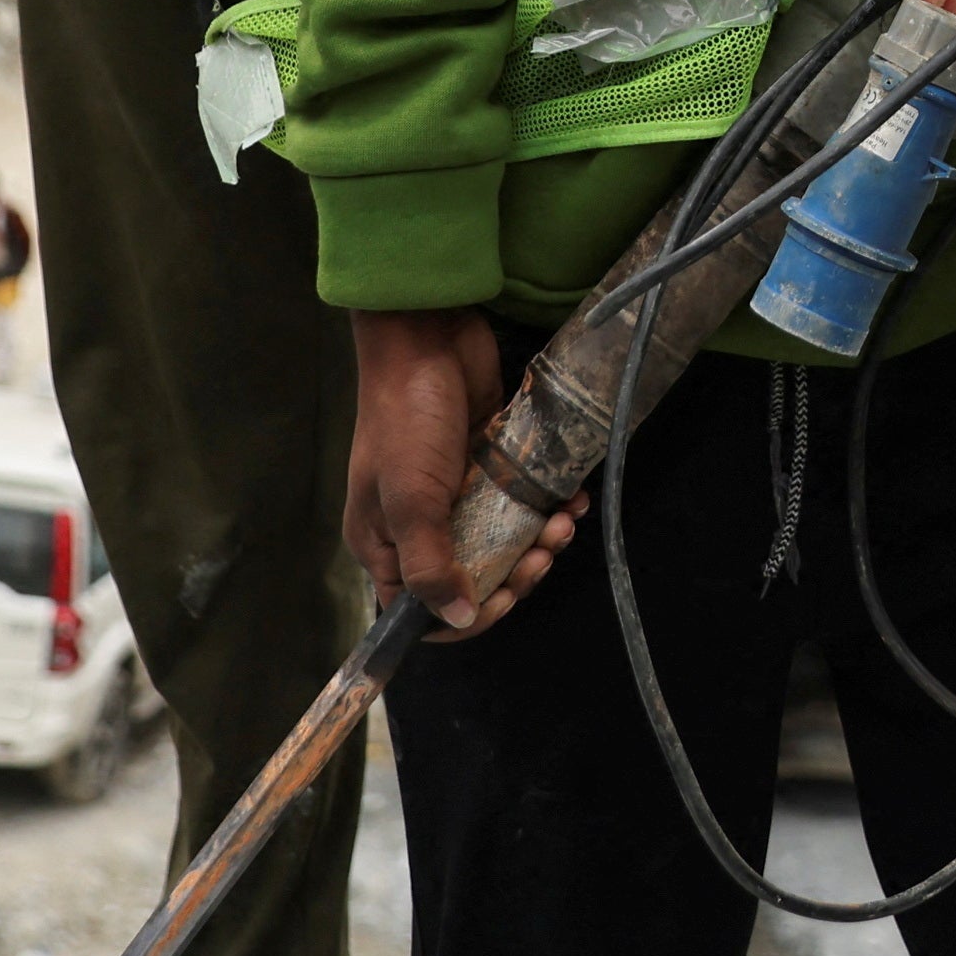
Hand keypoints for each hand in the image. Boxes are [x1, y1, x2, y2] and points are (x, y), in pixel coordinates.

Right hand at [346, 308, 570, 634]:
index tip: (504, 598)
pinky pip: (520, 501)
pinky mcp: (486, 464)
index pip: (419, 608)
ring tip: (563, 522)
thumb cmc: (408, 420)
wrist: (427, 336)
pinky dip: (548, 505)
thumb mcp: (410, 500)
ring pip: (503, 541)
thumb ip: (430, 565)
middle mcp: (418, 525)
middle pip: (470, 578)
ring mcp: (455, 494)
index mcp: (384, 543)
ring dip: (539, 541)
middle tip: (544, 553)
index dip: (463, 616)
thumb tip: (455, 619)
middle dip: (515, 575)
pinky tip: (571, 499)